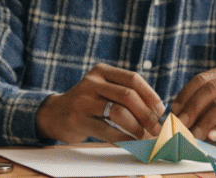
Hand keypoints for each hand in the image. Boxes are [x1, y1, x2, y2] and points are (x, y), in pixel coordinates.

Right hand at [36, 63, 164, 143]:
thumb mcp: (102, 89)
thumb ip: (124, 93)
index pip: (132, 79)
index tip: (160, 110)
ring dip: (136, 127)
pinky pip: (107, 130)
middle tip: (155, 128)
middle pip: (128, 95)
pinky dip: (124, 139)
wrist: (55, 114)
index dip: (150, 95)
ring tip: (142, 136)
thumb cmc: (87, 103)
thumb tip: (157, 112)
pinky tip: (131, 142)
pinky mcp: (78, 120)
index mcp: (101, 71)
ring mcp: (83, 101)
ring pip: (119, 112)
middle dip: (146, 114)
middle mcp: (91, 82)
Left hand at [171, 63, 215, 140]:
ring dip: (205, 122)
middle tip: (181, 123)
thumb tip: (177, 113)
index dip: (185, 95)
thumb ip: (205, 100)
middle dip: (192, 108)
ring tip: (194, 134)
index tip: (174, 111)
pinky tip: (212, 136)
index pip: (201, 80)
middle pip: (210, 90)